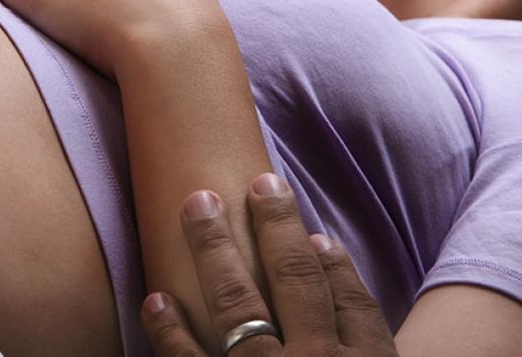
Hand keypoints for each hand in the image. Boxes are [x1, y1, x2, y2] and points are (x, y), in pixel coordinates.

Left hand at [144, 174, 396, 356]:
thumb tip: (366, 330)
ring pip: (237, 303)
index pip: (353, 304)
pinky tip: (155, 299)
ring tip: (198, 204)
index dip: (337, 267)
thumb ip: (365, 351)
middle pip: (296, 281)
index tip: (319, 236)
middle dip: (276, 226)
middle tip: (263, 181)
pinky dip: (169, 330)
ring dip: (214, 249)